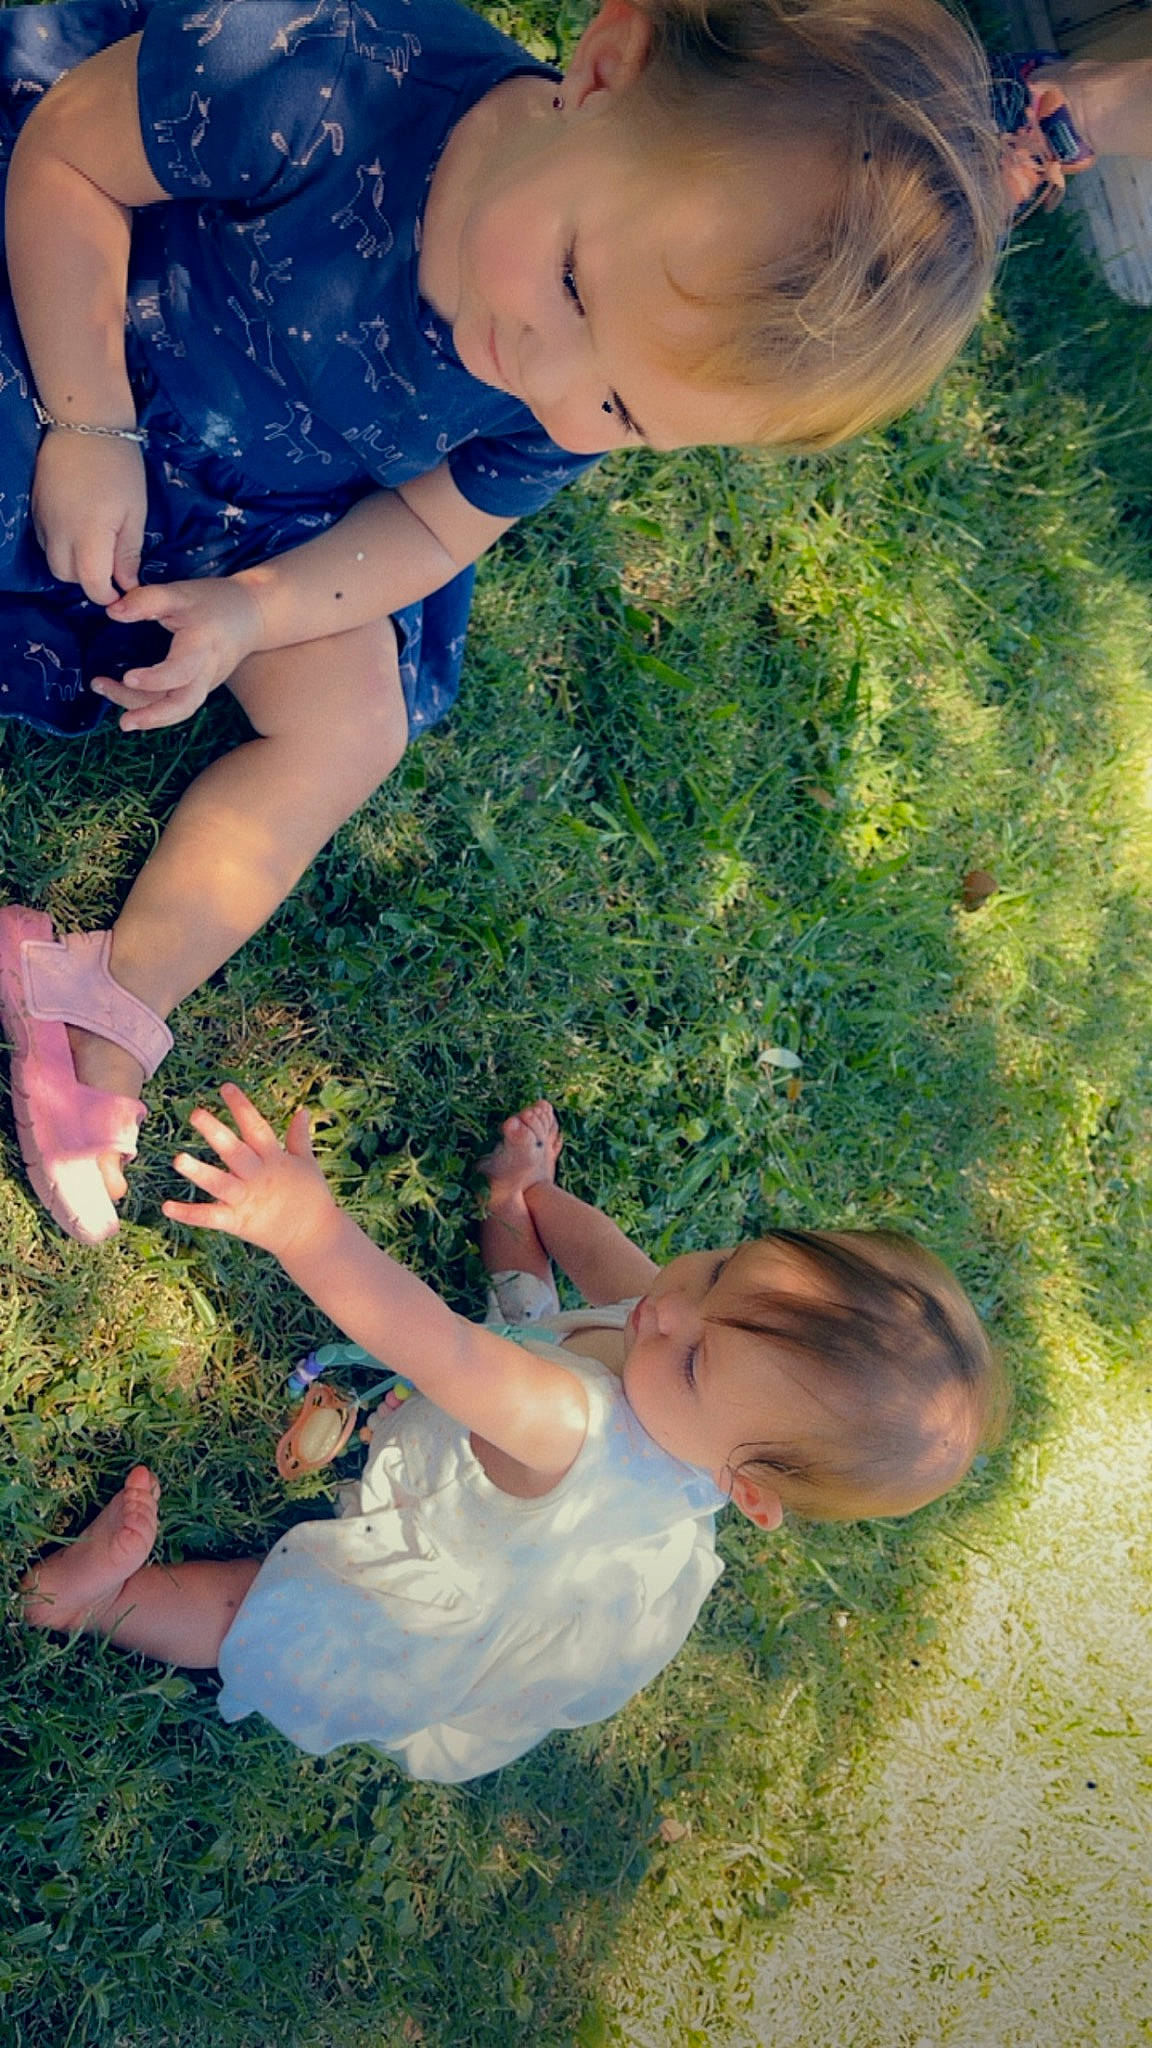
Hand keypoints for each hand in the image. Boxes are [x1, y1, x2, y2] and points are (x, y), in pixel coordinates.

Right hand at [31, 430, 146, 603]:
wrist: (84, 424)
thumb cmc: (120, 467)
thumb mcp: (134, 512)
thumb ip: (128, 553)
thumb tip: (127, 585)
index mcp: (88, 535)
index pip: (91, 584)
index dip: (108, 595)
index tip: (123, 591)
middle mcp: (59, 533)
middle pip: (67, 577)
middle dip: (89, 580)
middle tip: (112, 566)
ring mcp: (43, 520)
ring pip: (53, 561)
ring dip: (74, 565)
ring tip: (97, 547)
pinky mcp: (35, 508)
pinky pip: (46, 542)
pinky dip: (62, 547)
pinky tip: (79, 530)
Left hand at [95, 576, 265, 731]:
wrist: (252, 615)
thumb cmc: (213, 601)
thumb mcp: (181, 593)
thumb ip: (147, 600)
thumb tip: (112, 612)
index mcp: (202, 645)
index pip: (181, 671)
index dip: (155, 679)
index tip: (127, 677)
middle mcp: (207, 671)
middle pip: (184, 705)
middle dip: (153, 716)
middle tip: (123, 723)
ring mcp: (206, 683)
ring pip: (179, 709)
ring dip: (149, 716)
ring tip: (122, 719)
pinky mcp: (202, 687)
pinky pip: (178, 704)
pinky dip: (154, 708)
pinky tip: (130, 702)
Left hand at [163, 1083, 339, 1262]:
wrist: (315, 1238)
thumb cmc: (311, 1197)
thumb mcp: (307, 1163)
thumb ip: (300, 1137)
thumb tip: (303, 1110)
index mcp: (275, 1159)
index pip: (257, 1128)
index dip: (242, 1108)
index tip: (225, 1088)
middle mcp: (259, 1177)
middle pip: (236, 1152)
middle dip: (216, 1133)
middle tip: (196, 1114)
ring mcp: (247, 1200)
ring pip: (220, 1184)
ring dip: (199, 1172)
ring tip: (178, 1159)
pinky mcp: (238, 1222)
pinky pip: (211, 1217)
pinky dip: (189, 1214)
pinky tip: (167, 1207)